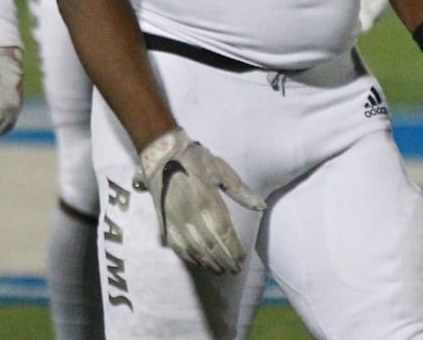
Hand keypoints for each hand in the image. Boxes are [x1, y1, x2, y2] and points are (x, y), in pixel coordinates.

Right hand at [133, 127, 265, 273]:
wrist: (161, 152)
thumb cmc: (194, 158)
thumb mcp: (220, 169)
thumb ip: (240, 190)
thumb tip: (261, 206)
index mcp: (207, 200)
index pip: (224, 232)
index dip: (234, 248)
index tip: (242, 258)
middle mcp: (190, 214)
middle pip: (210, 245)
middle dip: (224, 260)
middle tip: (234, 270)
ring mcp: (175, 219)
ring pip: (194, 249)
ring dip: (208, 262)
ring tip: (219, 270)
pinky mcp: (164, 221)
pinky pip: (176, 245)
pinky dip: (187, 257)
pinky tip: (197, 263)